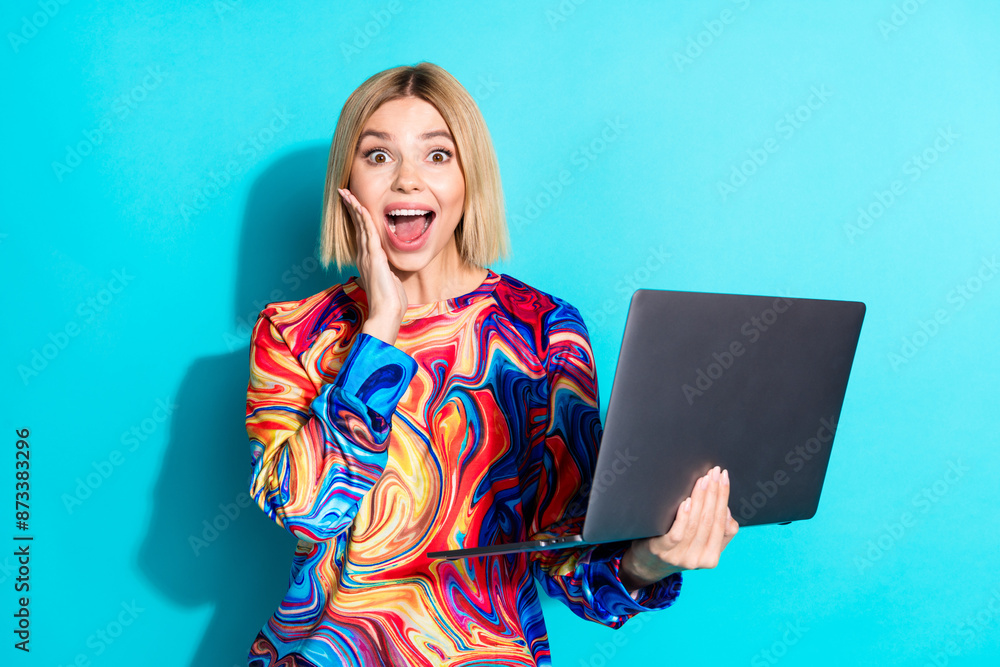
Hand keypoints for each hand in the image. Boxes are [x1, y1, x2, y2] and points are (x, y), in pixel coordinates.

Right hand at [338, 188, 406, 343]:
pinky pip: (368, 232)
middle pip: (357, 226)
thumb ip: (387, 274)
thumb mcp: (390, 283)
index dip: (357, 219)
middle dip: (351, 208)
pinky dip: (364, 218)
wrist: (387, 313)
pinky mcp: (374, 257)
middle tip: (343, 192)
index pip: (361, 234)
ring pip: (360, 226)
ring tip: (346, 193)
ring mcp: (368, 256)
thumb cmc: (390, 302)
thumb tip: (389, 273)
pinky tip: (360, 206)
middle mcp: (364, 256)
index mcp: (368, 261)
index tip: (352, 205)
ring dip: (354, 208)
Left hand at [619, 466, 738, 591]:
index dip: (724, 498)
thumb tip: (726, 510)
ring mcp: (679, 556)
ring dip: (701, 499)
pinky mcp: (661, 551)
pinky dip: (684, 516)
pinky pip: (676, 533)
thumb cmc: (678, 547)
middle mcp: (698, 559)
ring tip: (703, 480)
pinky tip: (687, 501)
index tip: (724, 477)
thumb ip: (718, 531)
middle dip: (714, 493)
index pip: (724, 524)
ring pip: (695, 524)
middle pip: (710, 521)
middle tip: (715, 472)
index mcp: (712, 557)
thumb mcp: (701, 544)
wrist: (647, 564)